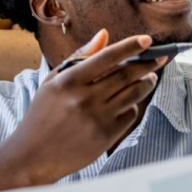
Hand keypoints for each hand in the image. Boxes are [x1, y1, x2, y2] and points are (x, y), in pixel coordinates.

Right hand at [2, 30, 162, 184]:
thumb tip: (104, 35)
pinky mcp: (106, 136)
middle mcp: (84, 98)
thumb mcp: (52, 82)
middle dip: (147, 64)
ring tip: (149, 78)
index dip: (130, 46)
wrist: (33, 156)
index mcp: (68, 81)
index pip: (106, 57)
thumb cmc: (42, 115)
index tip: (147, 39)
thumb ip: (79, 56)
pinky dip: (133, 105)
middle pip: (126, 74)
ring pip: (134, 93)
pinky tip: (128, 103)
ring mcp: (96, 118)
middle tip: (158, 58)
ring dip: (147, 82)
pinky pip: (130, 114)